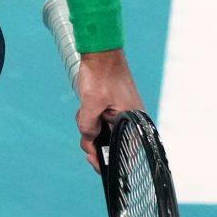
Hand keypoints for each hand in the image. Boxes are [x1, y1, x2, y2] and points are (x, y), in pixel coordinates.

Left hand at [74, 46, 145, 170]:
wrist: (102, 53)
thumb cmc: (101, 76)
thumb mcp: (90, 105)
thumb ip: (88, 127)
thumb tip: (89, 141)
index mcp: (132, 121)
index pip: (124, 152)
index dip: (108, 161)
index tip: (94, 163)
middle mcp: (131, 120)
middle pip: (110, 142)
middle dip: (93, 139)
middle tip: (84, 134)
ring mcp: (123, 113)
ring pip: (102, 131)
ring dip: (89, 125)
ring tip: (85, 109)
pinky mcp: (115, 108)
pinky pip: (100, 120)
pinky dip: (90, 117)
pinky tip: (86, 105)